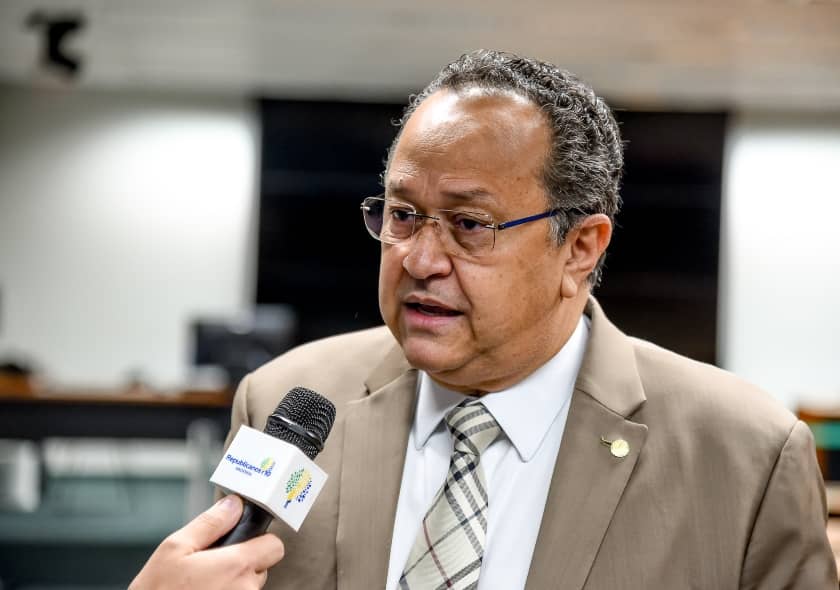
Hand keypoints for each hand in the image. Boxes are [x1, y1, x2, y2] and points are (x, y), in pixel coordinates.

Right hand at [129, 495, 284, 589]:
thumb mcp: (175, 549)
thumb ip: (210, 523)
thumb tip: (233, 504)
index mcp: (236, 566)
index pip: (274, 546)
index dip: (260, 541)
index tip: (244, 543)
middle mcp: (246, 589)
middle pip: (263, 567)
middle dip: (244, 564)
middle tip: (213, 568)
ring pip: (251, 587)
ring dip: (235, 583)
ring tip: (204, 585)